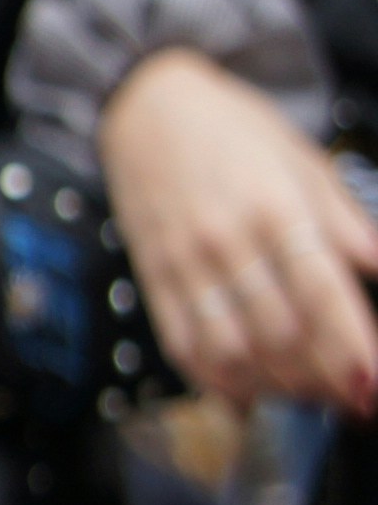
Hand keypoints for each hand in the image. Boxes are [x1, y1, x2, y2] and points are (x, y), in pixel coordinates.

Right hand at [102, 49, 377, 411]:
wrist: (148, 107)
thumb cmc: (235, 132)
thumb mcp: (308, 164)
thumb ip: (349, 226)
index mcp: (276, 208)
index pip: (321, 293)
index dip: (351, 346)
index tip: (373, 383)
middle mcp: (227, 241)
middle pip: (280, 334)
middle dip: (324, 379)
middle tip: (355, 397)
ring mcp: (184, 264)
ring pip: (231, 350)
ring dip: (275, 387)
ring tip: (309, 397)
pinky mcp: (154, 278)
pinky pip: (182, 343)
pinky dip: (216, 381)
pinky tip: (247, 395)